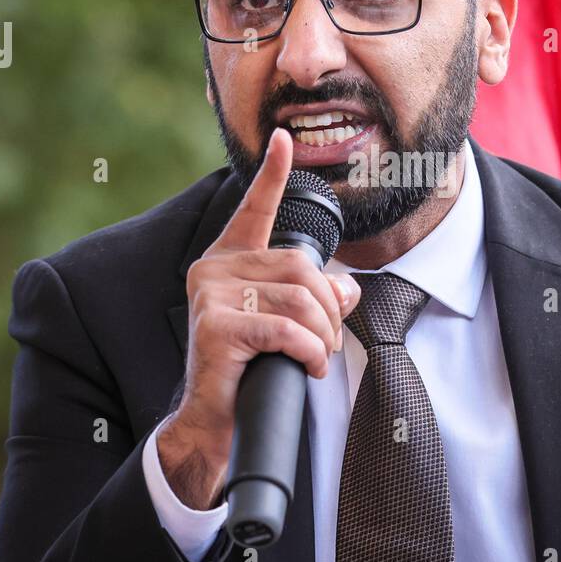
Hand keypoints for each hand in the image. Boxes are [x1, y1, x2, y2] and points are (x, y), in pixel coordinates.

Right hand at [158, 128, 360, 508]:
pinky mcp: (215, 328)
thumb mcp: (284, 328)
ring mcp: (210, 297)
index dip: (272, 174)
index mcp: (228, 261)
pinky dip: (309, 350)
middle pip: (299, 267)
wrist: (213, 423)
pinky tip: (308, 366)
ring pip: (297, 298)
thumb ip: (312, 300)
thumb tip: (350, 289)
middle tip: (329, 341)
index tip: (284, 139)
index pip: (254, 210)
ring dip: (322, 334)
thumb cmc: (248, 371)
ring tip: (318, 357)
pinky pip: (285, 328)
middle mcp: (213, 271)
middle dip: (328, 308)